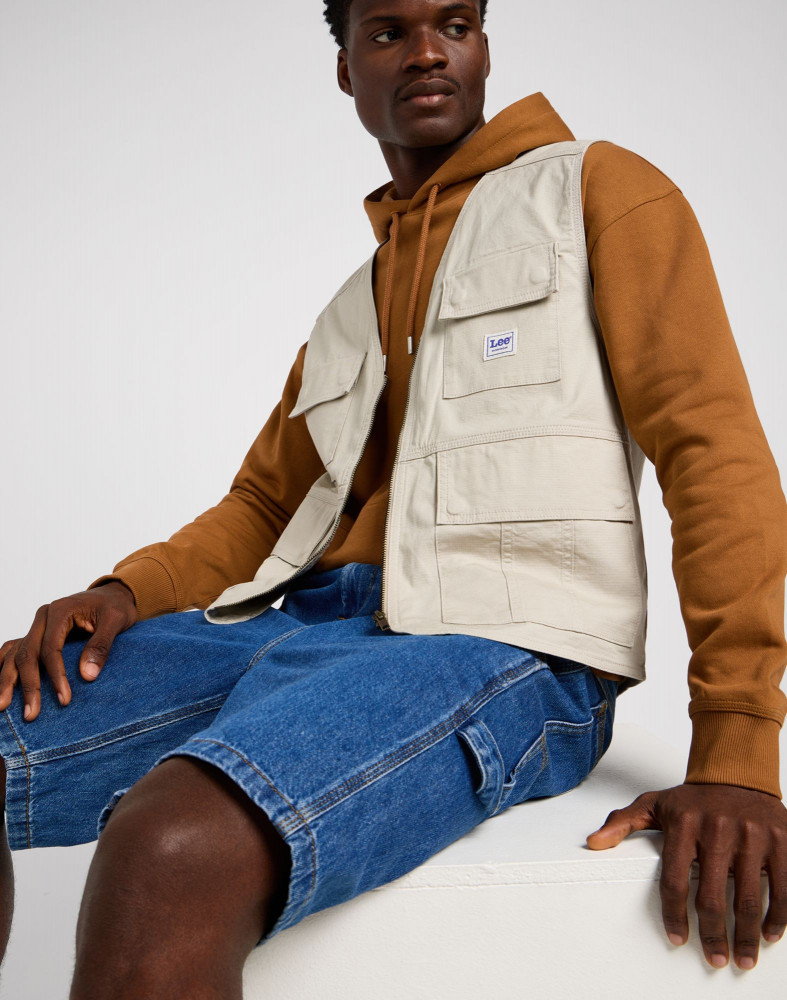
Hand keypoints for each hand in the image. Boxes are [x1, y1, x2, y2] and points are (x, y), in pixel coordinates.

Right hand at [0, 582, 137, 721]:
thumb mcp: (117, 621)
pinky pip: (14, 650)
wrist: (114, 595)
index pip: (51, 648)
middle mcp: (43, 617)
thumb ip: (101, 646)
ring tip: (2, 707)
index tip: (64, 699)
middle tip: (31, 714)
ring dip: (7, 680)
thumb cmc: (116, 607)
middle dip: (29, 685)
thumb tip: (87, 677)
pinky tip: (1, 685)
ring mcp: (37, 626)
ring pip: (15, 654)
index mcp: (60, 611)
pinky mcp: (38, 634)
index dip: (56, 676)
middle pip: (28, 653)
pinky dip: (4, 666)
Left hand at [586, 783, 786, 969]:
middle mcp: (717, 830)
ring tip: (743, 958)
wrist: (737, 771)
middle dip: (713, 935)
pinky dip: (777, 914)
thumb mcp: (655, 803)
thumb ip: (623, 823)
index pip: (674, 880)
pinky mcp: (781, 840)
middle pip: (712, 896)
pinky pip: (782, 885)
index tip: (676, 938)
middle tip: (714, 959)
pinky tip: (769, 934)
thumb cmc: (694, 797)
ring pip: (748, 896)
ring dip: (746, 934)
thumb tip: (593, 843)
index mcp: (684, 824)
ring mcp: (752, 835)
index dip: (674, 915)